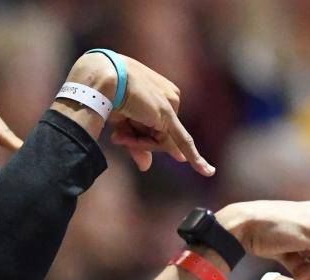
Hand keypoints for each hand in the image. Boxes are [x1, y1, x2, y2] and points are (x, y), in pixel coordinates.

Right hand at [67, 53, 213, 175]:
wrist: (102, 77)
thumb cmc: (108, 95)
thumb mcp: (123, 123)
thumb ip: (137, 144)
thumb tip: (146, 166)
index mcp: (161, 92)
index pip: (157, 126)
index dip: (141, 138)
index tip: (124, 137)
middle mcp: (170, 97)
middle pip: (160, 134)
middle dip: (139, 141)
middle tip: (117, 137)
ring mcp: (170, 105)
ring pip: (161, 141)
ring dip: (138, 144)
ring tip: (119, 135)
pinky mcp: (167, 116)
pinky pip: (183, 142)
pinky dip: (195, 159)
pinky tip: (207, 172)